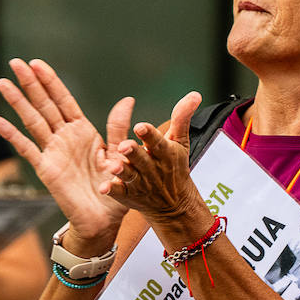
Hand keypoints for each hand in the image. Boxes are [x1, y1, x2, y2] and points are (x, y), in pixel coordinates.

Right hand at [0, 58, 133, 248]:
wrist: (106, 219)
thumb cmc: (115, 189)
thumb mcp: (121, 154)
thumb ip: (118, 127)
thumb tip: (127, 99)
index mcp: (84, 131)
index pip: (64, 101)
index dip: (51, 82)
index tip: (37, 63)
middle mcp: (65, 138)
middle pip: (44, 105)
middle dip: (31, 83)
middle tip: (15, 61)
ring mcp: (53, 152)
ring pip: (32, 121)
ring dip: (18, 102)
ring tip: (2, 82)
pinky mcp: (46, 169)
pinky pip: (27, 149)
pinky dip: (12, 136)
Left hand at [106, 92, 202, 223]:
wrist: (175, 205)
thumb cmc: (175, 168)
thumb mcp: (181, 142)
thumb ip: (182, 118)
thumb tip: (195, 94)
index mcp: (164, 152)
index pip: (158, 141)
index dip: (150, 135)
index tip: (141, 126)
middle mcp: (152, 167)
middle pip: (142, 159)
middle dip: (134, 153)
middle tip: (125, 146)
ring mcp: (141, 182)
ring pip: (130, 175)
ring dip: (123, 171)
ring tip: (113, 167)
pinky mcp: (130, 194)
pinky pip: (120, 192)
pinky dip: (113, 190)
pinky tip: (104, 187)